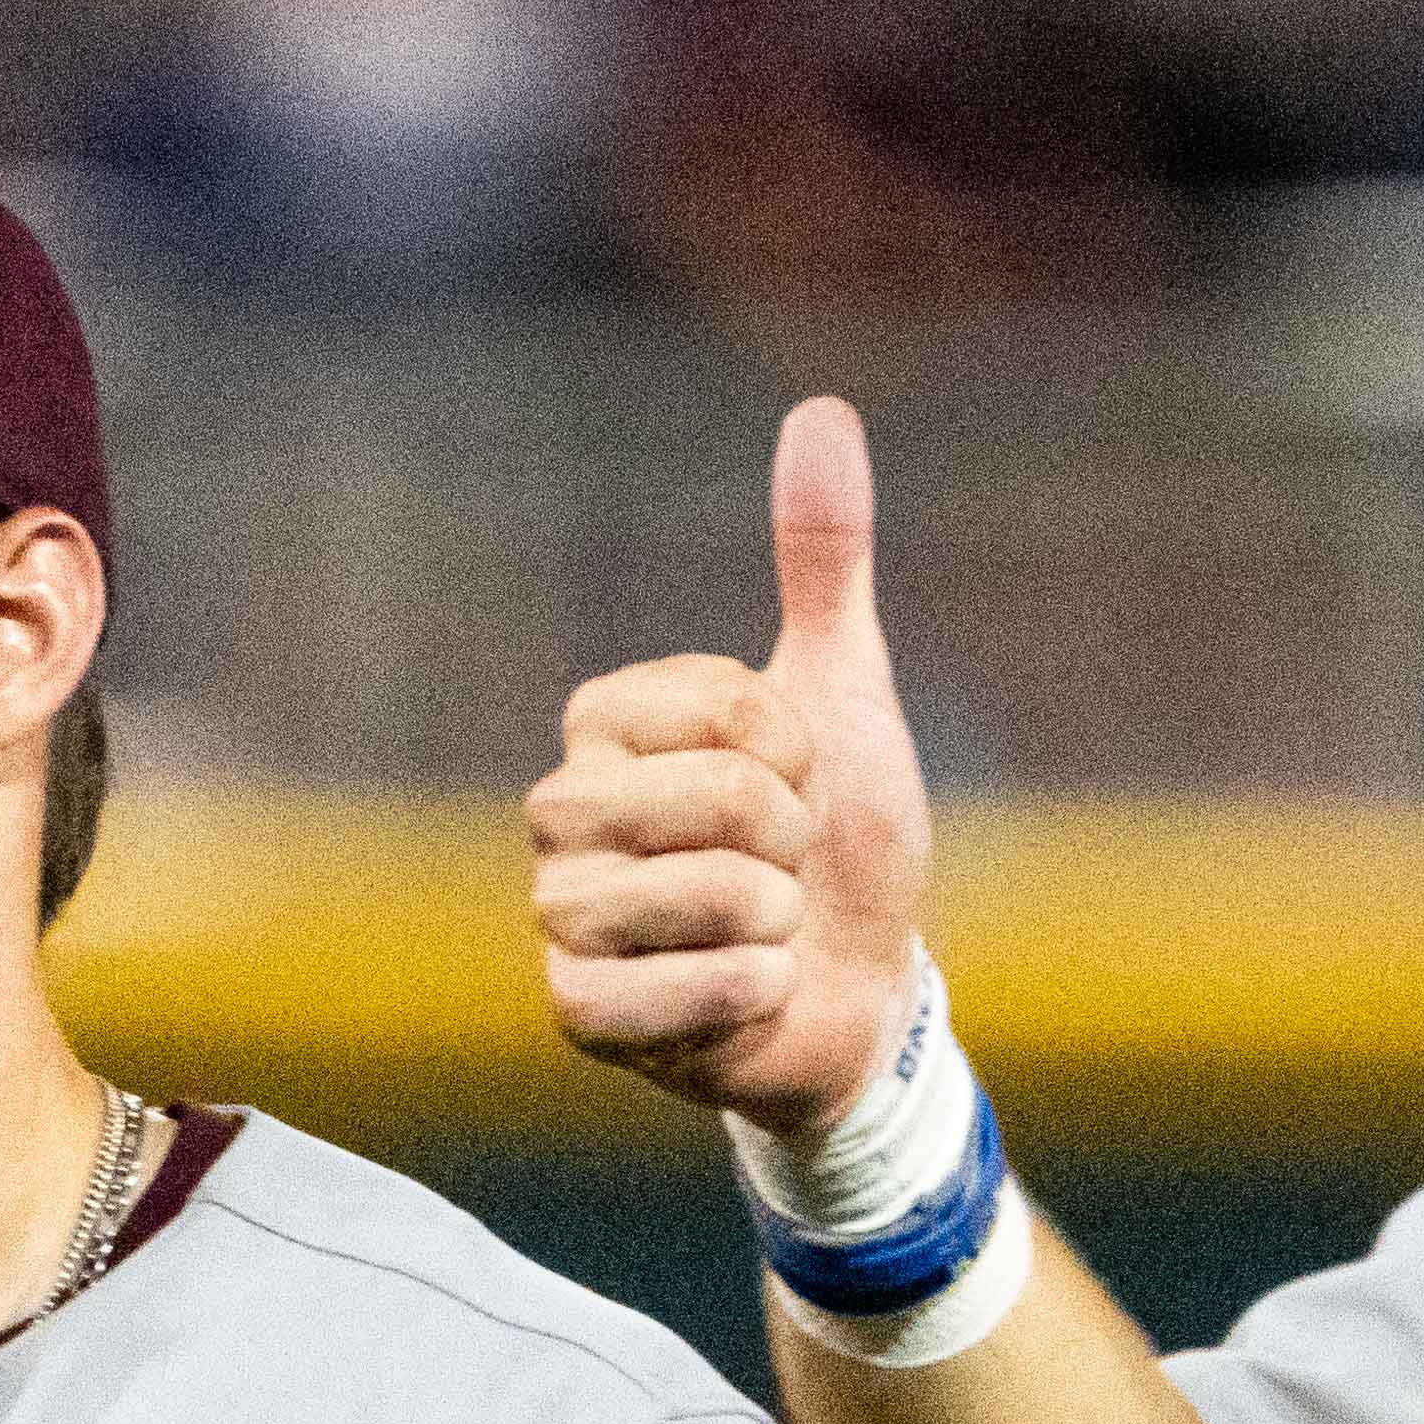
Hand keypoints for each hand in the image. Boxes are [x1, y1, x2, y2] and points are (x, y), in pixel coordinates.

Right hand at [529, 395, 936, 1134]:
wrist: (862, 990)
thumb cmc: (841, 841)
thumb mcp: (844, 693)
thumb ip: (821, 561)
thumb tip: (822, 411)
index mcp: (606, 724)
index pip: (718, 710)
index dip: (792, 751)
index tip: (801, 778)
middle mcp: (561, 813)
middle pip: (702, 803)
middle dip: (784, 839)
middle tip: (786, 864)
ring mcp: (561, 917)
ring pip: (683, 901)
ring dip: (769, 921)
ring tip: (766, 930)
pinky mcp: (577, 1012)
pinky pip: (659, 997)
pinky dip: (740, 996)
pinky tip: (748, 994)